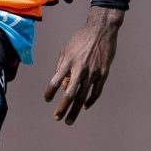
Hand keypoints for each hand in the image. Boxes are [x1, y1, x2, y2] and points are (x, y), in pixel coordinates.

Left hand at [43, 7, 124, 124]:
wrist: (101, 30)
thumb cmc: (81, 39)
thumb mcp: (66, 50)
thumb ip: (61, 67)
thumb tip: (61, 85)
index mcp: (68, 62)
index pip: (55, 81)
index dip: (49, 92)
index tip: (47, 99)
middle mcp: (80, 69)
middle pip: (69, 94)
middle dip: (62, 108)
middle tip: (57, 118)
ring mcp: (93, 73)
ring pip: (83, 97)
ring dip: (75, 110)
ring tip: (69, 120)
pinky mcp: (103, 74)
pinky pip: (96, 92)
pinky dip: (90, 101)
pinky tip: (84, 107)